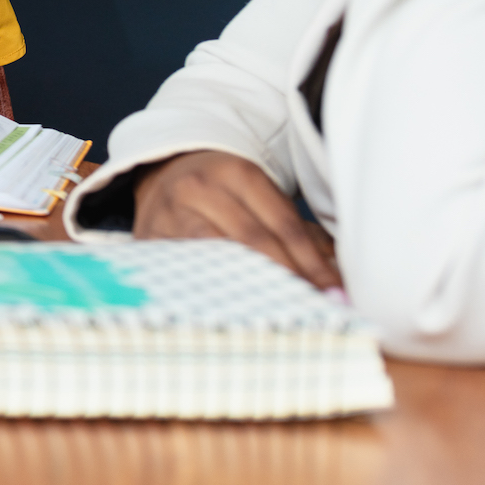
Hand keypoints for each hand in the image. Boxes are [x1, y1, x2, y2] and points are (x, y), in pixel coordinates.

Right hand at [133, 150, 341, 288]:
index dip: (311, 263)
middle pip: (253, 240)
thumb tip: (336, 278)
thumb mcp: (262, 196)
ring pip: (218, 254)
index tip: (334, 293)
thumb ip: (301, 233)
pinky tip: (238, 308)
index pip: (282, 224)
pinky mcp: (149, 237)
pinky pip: (187, 269)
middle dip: (288, 277)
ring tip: (282, 312)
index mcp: (237, 172)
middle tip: (316, 308)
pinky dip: (215, 288)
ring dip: (254, 287)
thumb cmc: (224, 194)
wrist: (163, 176)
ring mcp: (170, 212)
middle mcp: (200, 187)